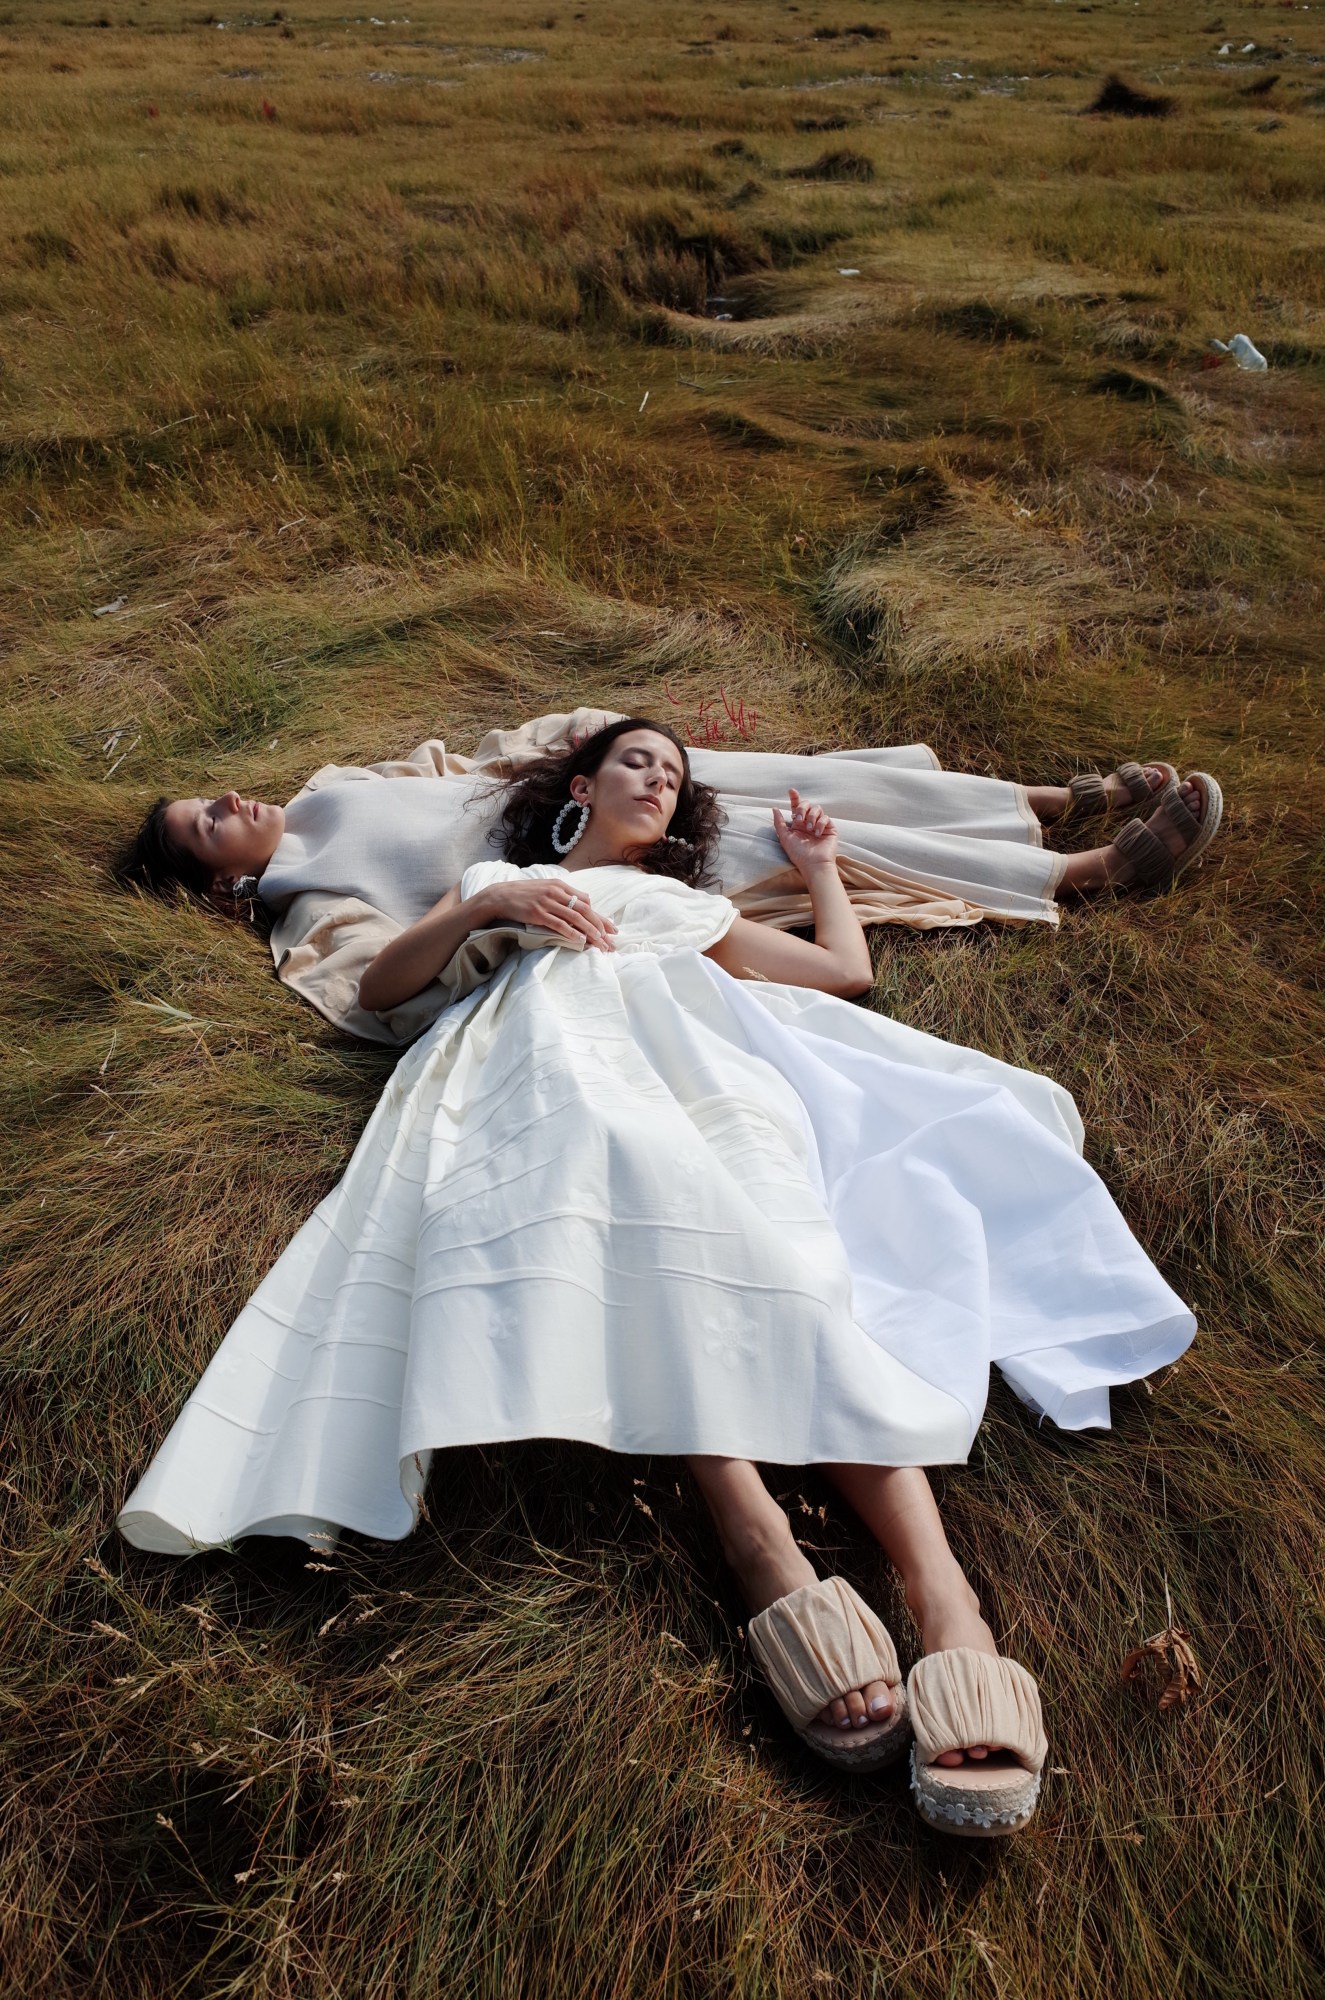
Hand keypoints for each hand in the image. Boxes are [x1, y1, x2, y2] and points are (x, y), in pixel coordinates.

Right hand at [479, 876, 616, 950]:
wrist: (500, 896)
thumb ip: (563, 894)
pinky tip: (580, 941)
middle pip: (584, 909)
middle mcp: (556, 892)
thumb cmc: (523, 894)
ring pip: (575, 917)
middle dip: (599, 925)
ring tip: (600, 942)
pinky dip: (571, 933)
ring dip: (590, 931)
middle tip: (610, 938)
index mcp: (560, 885)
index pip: (585, 900)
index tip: (609, 928)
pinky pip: (559, 924)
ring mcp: (547, 902)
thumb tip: (582, 902)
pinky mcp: (538, 913)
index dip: (599, 915)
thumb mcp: (545, 888)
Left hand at [772, 789, 839, 877]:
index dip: (794, 797)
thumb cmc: (798, 854)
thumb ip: (779, 822)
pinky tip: (817, 834)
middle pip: (807, 804)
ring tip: (809, 829)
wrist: (813, 864)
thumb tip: (774, 808)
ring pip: (817, 808)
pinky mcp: (830, 828)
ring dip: (811, 817)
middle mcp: (809, 822)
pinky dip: (820, 824)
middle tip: (798, 820)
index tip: (791, 791)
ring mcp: (820, 825)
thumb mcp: (784, 837)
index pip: (796, 807)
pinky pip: (826, 818)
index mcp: (798, 824)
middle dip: (802, 808)